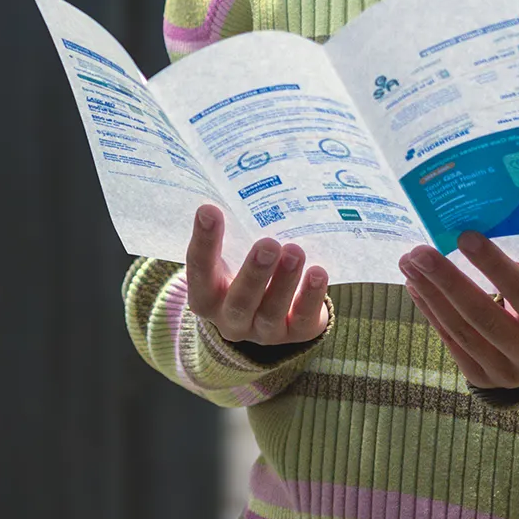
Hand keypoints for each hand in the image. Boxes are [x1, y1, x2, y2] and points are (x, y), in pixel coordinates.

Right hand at [185, 204, 329, 346]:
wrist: (272, 314)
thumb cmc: (245, 271)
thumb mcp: (231, 257)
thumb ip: (234, 235)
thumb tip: (244, 184)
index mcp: (206, 296)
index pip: (200, 271)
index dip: (204, 242)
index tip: (210, 209)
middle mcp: (230, 319)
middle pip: (238, 302)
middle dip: (253, 273)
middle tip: (267, 243)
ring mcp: (263, 332)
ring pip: (271, 313)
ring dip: (284, 282)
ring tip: (295, 251)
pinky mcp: (295, 334)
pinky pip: (304, 321)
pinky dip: (311, 297)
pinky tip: (318, 273)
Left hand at [400, 232, 518, 389]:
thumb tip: (487, 238)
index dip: (495, 266)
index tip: (466, 236)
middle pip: (483, 315)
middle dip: (447, 280)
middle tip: (420, 252)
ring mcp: (505, 372)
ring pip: (460, 330)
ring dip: (430, 294)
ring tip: (409, 264)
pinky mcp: (481, 379)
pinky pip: (450, 342)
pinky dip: (430, 311)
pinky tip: (415, 286)